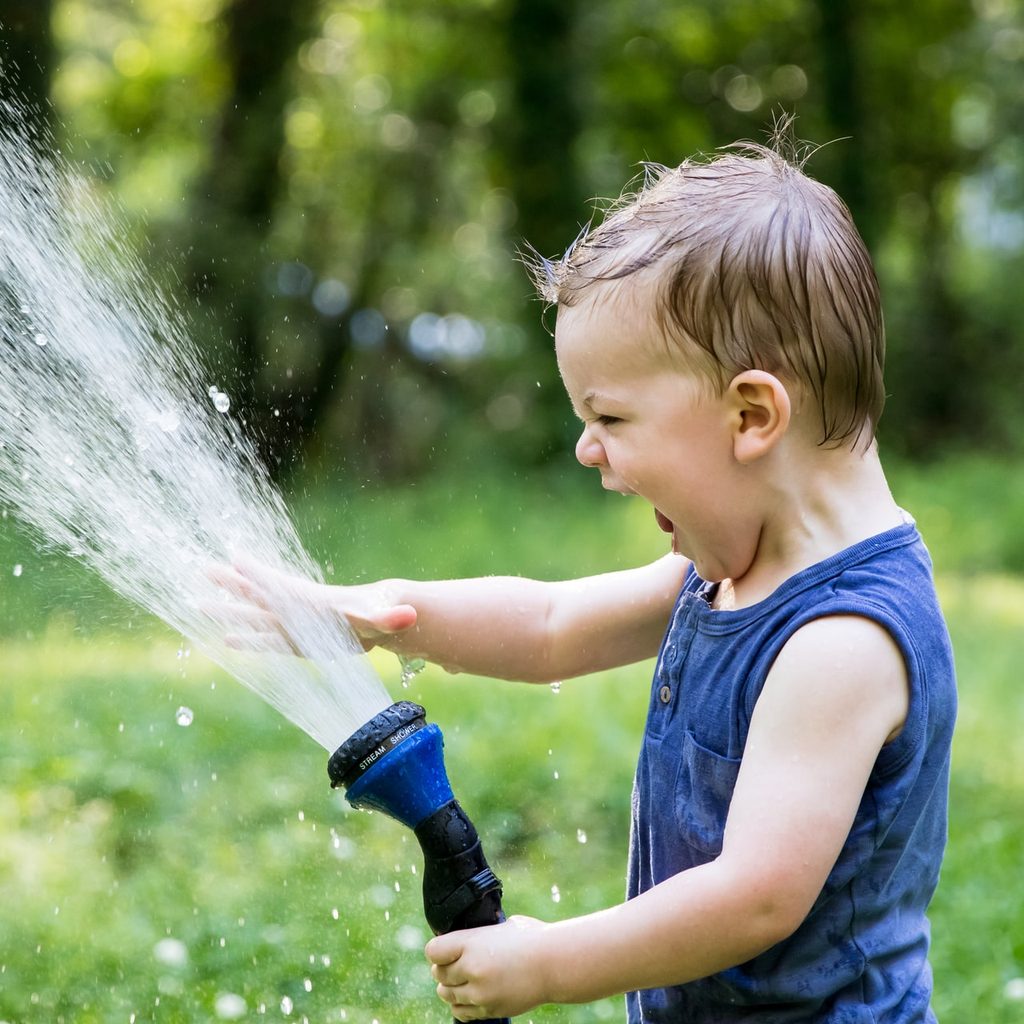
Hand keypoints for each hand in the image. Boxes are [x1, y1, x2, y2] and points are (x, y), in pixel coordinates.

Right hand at [206, 557, 416, 655]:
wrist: (379, 618)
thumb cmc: (379, 614)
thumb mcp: (383, 618)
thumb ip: (392, 618)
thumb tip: (409, 615)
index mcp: (311, 601)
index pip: (280, 585)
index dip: (259, 573)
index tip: (236, 557)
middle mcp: (296, 609)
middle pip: (256, 593)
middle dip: (230, 582)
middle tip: (201, 568)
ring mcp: (292, 624)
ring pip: (253, 615)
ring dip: (227, 610)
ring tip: (197, 605)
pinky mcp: (295, 641)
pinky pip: (264, 640)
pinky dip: (246, 639)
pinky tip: (226, 640)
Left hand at [425, 916, 549, 1020]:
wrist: (555, 964)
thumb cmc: (531, 938)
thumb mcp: (502, 926)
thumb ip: (479, 936)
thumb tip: (465, 939)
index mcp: (471, 944)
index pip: (433, 951)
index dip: (437, 950)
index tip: (444, 949)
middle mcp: (471, 969)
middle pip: (438, 974)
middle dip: (443, 969)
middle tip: (454, 964)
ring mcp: (480, 993)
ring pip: (446, 994)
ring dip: (451, 987)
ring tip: (463, 979)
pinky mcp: (489, 1010)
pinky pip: (461, 1012)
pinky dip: (462, 1004)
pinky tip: (470, 994)